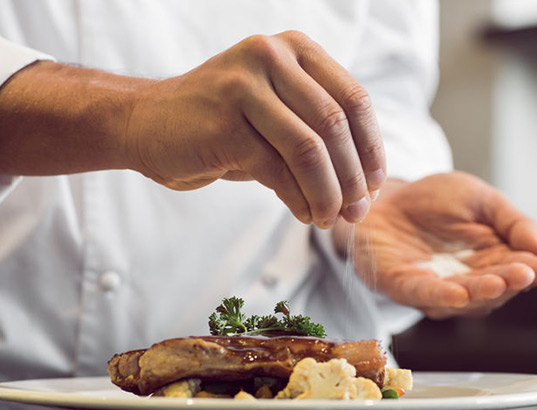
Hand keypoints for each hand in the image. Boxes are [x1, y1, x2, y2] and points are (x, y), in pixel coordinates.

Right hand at [125, 31, 384, 226]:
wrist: (147, 123)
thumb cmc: (223, 125)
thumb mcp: (277, 113)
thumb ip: (319, 133)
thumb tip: (367, 186)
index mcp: (294, 49)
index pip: (354, 100)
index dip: (371, 148)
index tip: (375, 185)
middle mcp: (270, 56)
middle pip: (335, 125)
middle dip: (353, 178)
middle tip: (357, 212)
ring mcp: (244, 86)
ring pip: (310, 149)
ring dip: (328, 193)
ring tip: (329, 219)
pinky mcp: (223, 123)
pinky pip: (277, 170)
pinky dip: (298, 199)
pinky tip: (304, 214)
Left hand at [347, 172, 536, 318]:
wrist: (384, 196)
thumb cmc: (433, 200)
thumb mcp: (480, 199)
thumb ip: (511, 221)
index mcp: (490, 261)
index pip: (516, 271)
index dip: (530, 271)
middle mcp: (466, 281)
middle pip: (494, 289)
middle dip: (509, 282)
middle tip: (524, 274)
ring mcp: (435, 288)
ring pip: (463, 298)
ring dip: (479, 293)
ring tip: (497, 283)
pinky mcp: (402, 286)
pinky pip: (422, 295)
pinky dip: (440, 296)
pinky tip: (458, 294)